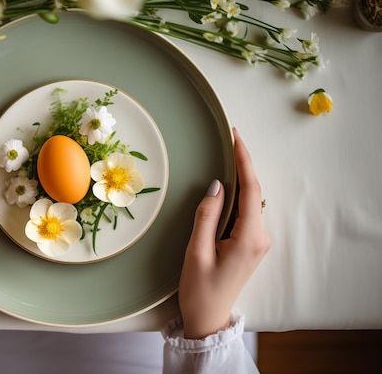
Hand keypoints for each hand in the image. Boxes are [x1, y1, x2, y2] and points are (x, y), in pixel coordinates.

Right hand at [179, 128, 270, 338]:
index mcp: (249, 238)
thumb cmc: (200, 290)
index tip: (236, 137)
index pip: (251, 190)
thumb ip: (207, 216)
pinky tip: (226, 186)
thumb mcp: (197, 252)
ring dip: (239, 180)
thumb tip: (217, 185)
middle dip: (242, 165)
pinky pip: (245, 213)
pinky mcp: (250, 245)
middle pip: (253, 192)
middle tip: (228, 139)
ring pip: (250, 202)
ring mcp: (257, 242)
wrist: (208, 320)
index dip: (243, 160)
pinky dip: (237, 196)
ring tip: (225, 156)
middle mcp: (260, 237)